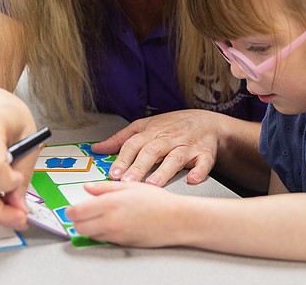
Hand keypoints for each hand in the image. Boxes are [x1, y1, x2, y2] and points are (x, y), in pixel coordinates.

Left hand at [66, 182, 179, 246]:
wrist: (175, 220)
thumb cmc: (157, 201)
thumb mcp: (130, 185)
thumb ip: (105, 187)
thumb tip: (88, 188)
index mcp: (110, 203)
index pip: (78, 212)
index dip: (71, 210)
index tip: (71, 207)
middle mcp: (110, 221)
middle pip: (79, 227)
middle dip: (76, 221)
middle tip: (80, 213)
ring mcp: (115, 235)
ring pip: (89, 235)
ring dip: (88, 227)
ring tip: (97, 217)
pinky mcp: (121, 243)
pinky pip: (102, 239)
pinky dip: (100, 232)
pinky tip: (110, 223)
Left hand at [91, 109, 221, 185]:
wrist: (207, 122)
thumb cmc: (174, 125)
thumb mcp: (146, 126)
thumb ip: (121, 139)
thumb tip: (97, 148)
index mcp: (152, 132)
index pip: (134, 144)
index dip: (123, 159)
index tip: (113, 174)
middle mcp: (169, 139)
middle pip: (152, 151)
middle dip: (139, 167)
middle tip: (127, 182)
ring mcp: (187, 147)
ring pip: (175, 158)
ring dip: (164, 171)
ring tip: (153, 184)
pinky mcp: (205, 154)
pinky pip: (203, 163)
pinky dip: (199, 171)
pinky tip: (192, 179)